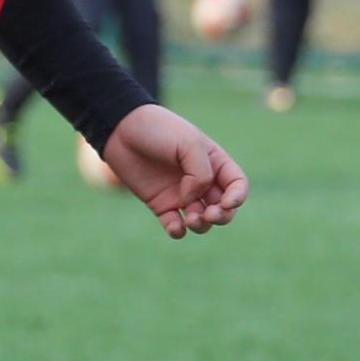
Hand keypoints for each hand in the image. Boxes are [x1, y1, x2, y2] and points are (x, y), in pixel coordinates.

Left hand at [100, 104, 246, 238]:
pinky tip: (175, 226)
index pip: (237, 185)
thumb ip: (201, 174)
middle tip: (210, 215)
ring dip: (202, 226)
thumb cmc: (159, 130)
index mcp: (214, 161)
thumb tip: (193, 200)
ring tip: (192, 218)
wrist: (121, 130)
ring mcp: (181, 194)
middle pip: (224, 208)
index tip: (227, 202)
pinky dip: (178, 231)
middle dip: (222, 216)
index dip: (237, 198)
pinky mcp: (161, 205)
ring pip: (202, 221)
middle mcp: (200, 181)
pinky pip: (176, 226)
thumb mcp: (189, 143)